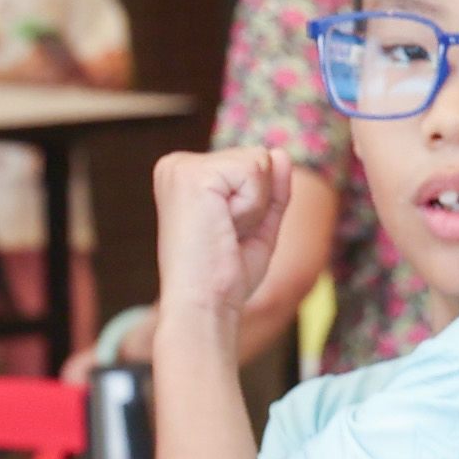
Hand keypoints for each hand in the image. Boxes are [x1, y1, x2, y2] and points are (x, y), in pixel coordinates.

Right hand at [148, 144, 305, 328]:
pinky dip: (251, 207)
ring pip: (259, 161)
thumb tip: (281, 152)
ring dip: (254, 206)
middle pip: (257, 157)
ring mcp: (181, 166)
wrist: (204, 305)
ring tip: (223, 232)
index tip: (226, 234)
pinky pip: (254, 171)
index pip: (251, 164)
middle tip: (226, 236)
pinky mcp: (192, 174)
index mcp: (185, 175)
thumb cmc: (225, 275)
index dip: (254, 204)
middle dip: (257, 202)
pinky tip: (222, 228)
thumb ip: (271, 188)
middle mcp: (176, 164)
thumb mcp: (258, 225)